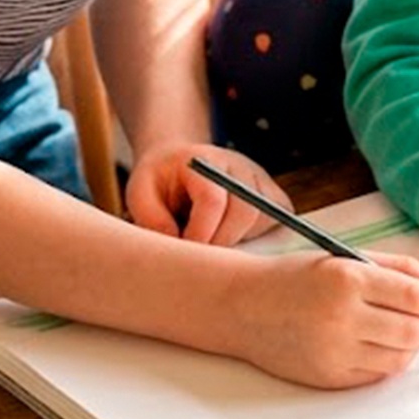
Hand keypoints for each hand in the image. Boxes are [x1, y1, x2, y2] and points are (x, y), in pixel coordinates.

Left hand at [125, 142, 289, 244]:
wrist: (179, 165)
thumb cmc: (159, 182)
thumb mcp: (140, 195)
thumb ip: (152, 220)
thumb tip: (183, 246)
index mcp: (202, 160)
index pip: (213, 200)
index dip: (200, 234)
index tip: (185, 250)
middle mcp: (237, 166)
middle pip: (246, 210)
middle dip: (222, 243)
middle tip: (201, 258)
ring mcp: (259, 179)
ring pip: (264, 219)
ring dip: (240, 242)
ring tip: (213, 242)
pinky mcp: (274, 196)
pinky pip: (279, 222)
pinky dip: (261, 239)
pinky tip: (235, 240)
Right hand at [240, 248, 418, 388]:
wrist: (244, 307)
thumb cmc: (296, 278)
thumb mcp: (345, 257)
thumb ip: (397, 270)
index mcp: (347, 278)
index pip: (414, 296)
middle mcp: (342, 316)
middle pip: (414, 331)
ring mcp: (335, 351)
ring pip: (400, 358)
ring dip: (413, 345)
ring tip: (402, 330)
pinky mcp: (329, 377)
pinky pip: (377, 375)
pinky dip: (388, 361)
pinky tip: (378, 345)